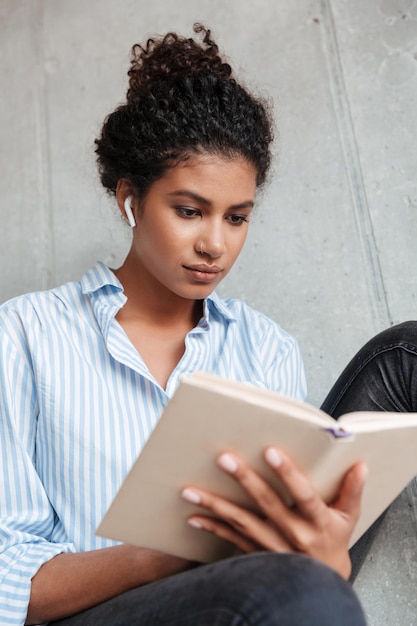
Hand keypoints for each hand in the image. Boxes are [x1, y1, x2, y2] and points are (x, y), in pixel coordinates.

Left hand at [181, 448, 366, 578]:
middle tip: (224, 458)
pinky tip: (194, 517)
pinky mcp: (256, 555)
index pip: (304, 495)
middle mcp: (294, 535)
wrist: (321, 585)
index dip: (288, 473)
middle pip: (267, 504)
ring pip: (241, 523)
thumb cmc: (334, 543)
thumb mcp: (348, 518)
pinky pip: (231, 540)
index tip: (270, 451)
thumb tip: (359, 464)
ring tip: (190, 490)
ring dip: (215, 505)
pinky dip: (212, 528)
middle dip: (244, 479)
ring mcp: (273, 547)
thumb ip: (351, 490)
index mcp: (318, 522)